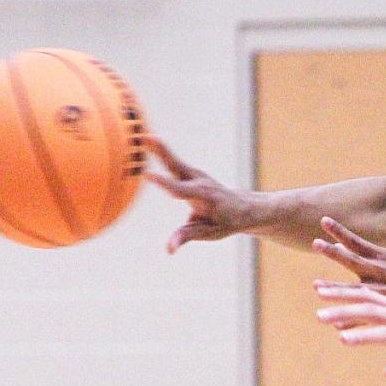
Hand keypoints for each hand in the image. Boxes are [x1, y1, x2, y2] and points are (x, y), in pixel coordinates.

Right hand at [144, 136, 256, 252]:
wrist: (244, 208)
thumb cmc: (226, 222)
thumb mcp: (210, 233)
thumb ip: (187, 237)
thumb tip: (169, 250)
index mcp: (203, 197)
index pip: (179, 190)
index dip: (164, 183)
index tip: (147, 175)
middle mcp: (198, 182)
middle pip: (177, 166)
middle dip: (162, 153)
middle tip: (146, 138)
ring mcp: (195, 175)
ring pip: (174, 160)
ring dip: (158, 147)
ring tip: (141, 135)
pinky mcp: (190, 172)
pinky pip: (173, 161)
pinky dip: (160, 150)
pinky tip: (147, 141)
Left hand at [313, 218, 385, 320]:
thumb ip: (366, 259)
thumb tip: (338, 248)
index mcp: (384, 259)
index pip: (359, 243)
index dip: (341, 232)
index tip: (323, 221)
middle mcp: (384, 272)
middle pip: (356, 261)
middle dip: (335, 253)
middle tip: (315, 244)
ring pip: (359, 291)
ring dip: (338, 290)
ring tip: (317, 290)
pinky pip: (371, 316)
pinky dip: (356, 322)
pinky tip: (339, 328)